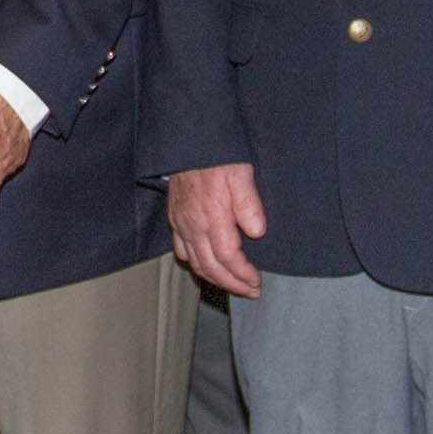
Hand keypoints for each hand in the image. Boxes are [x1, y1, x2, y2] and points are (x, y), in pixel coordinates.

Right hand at [169, 163, 267, 296]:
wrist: (187, 142)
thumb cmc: (216, 156)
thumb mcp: (240, 173)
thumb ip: (249, 204)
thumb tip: (257, 232)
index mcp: (211, 217)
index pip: (228, 258)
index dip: (243, 275)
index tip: (257, 282)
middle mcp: (193, 225)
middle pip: (211, 267)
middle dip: (233, 284)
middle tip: (251, 292)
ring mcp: (181, 224)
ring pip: (195, 263)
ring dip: (215, 279)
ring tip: (233, 285)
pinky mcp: (175, 219)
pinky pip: (182, 251)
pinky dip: (196, 265)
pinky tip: (207, 267)